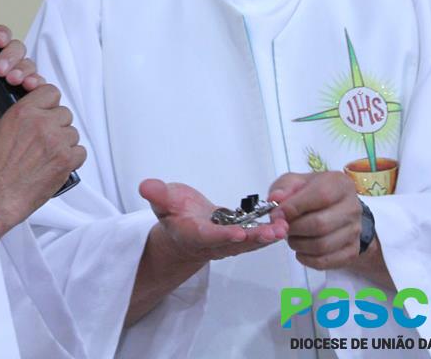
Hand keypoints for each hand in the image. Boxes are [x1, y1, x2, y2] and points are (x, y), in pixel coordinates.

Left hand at [0, 24, 43, 176]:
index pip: (1, 45)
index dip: (2, 37)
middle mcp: (9, 79)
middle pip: (21, 55)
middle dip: (14, 57)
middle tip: (3, 70)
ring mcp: (23, 94)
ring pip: (33, 72)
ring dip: (28, 72)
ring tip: (18, 82)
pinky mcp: (34, 110)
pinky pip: (44, 95)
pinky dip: (40, 91)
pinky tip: (32, 93)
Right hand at [0, 83, 84, 237]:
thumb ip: (15, 121)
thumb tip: (26, 119)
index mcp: (22, 112)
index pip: (50, 92)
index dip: (49, 103)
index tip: (46, 111)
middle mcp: (41, 124)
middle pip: (64, 113)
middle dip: (56, 124)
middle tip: (45, 138)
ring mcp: (56, 142)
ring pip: (73, 132)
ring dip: (64, 142)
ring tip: (49, 154)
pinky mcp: (66, 161)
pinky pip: (80, 152)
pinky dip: (72, 158)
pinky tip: (57, 164)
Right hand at [126, 179, 286, 324]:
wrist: (183, 227)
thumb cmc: (173, 213)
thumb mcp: (162, 201)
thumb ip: (157, 195)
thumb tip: (146, 186)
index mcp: (193, 234)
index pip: (208, 237)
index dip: (222, 236)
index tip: (237, 233)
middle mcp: (213, 242)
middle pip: (235, 243)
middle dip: (254, 239)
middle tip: (272, 232)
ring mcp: (228, 241)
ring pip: (249, 242)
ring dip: (267, 236)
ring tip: (283, 228)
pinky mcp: (239, 236)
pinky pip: (255, 236)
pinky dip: (269, 230)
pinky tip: (284, 222)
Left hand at [269, 171, 362, 270]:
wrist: (334, 209)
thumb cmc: (312, 194)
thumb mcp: (295, 182)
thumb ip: (283, 187)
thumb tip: (276, 199)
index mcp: (339, 185)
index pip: (321, 195)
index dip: (295, 206)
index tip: (278, 213)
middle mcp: (352, 207)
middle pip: (320, 224)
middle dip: (294, 228)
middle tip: (283, 227)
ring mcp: (355, 231)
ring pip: (322, 245)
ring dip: (298, 244)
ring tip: (292, 236)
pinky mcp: (351, 251)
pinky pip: (326, 261)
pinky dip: (306, 259)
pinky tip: (301, 249)